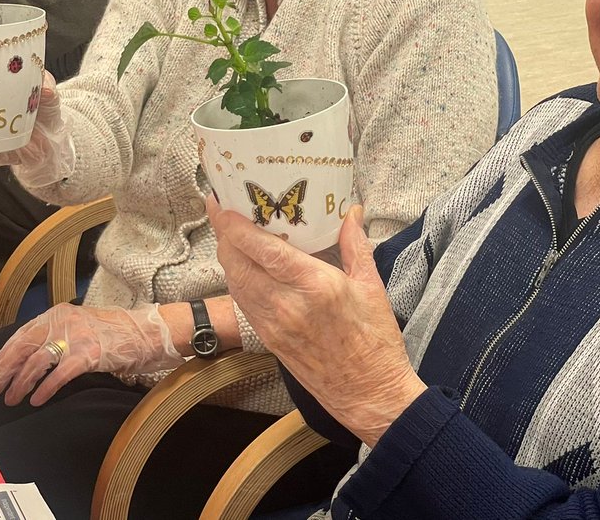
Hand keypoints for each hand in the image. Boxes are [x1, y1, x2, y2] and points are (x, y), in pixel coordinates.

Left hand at [0, 302, 182, 406]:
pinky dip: (45, 388)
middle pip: (23, 347)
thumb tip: (23, 359)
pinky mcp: (89, 353)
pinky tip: (37, 399)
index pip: (20, 335)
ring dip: (20, 384)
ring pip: (37, 362)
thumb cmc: (112, 333)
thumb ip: (54, 335)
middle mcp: (63, 321)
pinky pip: (59, 374)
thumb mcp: (78, 326)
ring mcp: (76, 336)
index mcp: (57, 314)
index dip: (1, 357)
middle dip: (3, 371)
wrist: (145, 332)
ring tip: (12, 399)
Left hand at [211, 198, 425, 445]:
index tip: (223, 204)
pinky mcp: (269, 340)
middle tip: (224, 210)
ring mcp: (273, 325)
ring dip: (228, 256)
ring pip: (235, 283)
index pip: (263, 249)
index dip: (235, 226)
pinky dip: (238, 278)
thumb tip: (351, 212)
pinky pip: (243, 302)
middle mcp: (287, 305)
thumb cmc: (376, 342)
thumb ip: (355, 244)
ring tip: (231, 232)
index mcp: (315, 286)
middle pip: (238, 263)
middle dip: (225, 235)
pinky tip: (245, 265)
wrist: (369, 395)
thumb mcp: (372, 286)